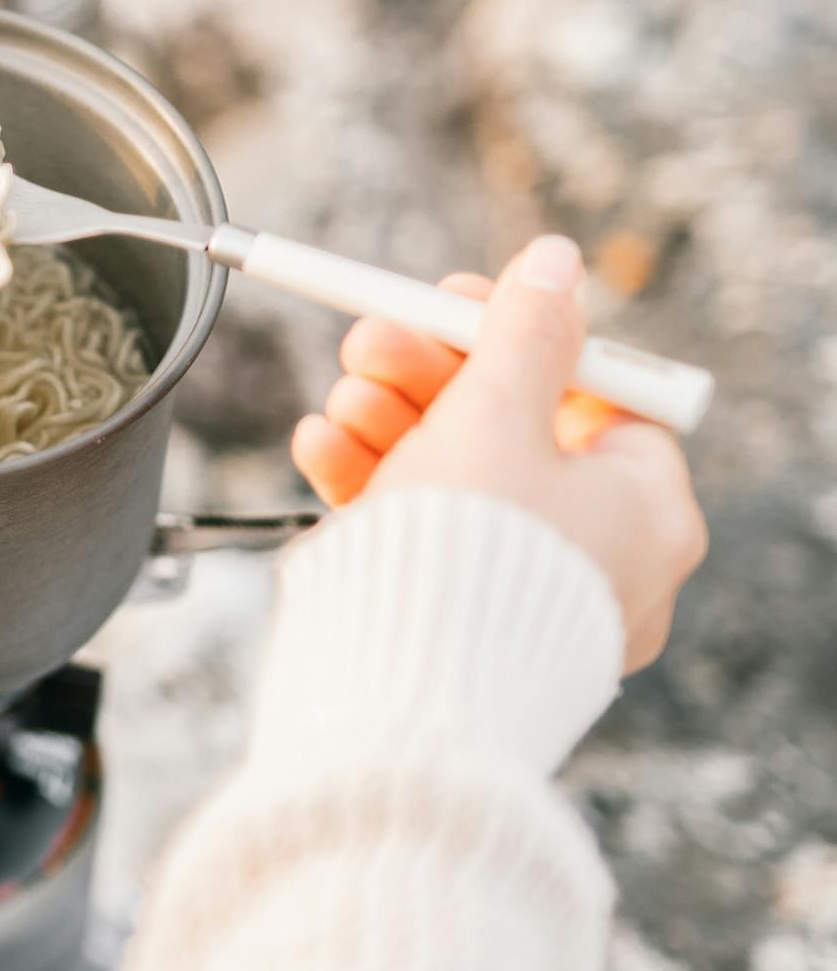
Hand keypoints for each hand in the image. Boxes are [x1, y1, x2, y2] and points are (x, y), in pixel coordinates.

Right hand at [288, 235, 706, 670]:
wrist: (400, 706)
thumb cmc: (469, 564)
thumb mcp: (494, 417)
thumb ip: (523, 333)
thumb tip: (555, 263)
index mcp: (646, 510)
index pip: (595, 393)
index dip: (520, 338)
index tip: (451, 305)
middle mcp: (600, 558)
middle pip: (515, 429)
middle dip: (429, 377)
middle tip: (369, 338)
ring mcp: (527, 595)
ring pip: (460, 480)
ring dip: (388, 422)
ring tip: (339, 399)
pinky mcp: (459, 623)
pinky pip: (425, 536)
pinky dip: (374, 487)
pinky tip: (323, 446)